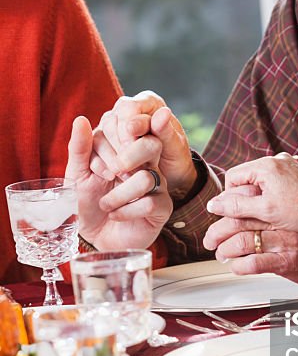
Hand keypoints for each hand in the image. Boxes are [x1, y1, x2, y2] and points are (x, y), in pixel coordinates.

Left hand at [67, 116, 171, 249]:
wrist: (94, 236)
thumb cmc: (87, 202)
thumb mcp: (77, 173)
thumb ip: (80, 147)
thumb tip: (81, 119)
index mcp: (126, 149)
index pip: (128, 131)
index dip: (107, 147)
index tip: (93, 168)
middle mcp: (146, 163)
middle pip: (151, 144)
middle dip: (123, 159)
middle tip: (106, 176)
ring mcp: (157, 184)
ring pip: (147, 177)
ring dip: (119, 194)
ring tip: (105, 204)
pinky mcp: (162, 207)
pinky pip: (150, 203)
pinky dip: (125, 211)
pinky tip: (115, 215)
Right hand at [90, 91, 195, 197]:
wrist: (168, 175)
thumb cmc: (175, 157)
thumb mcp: (176, 147)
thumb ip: (166, 131)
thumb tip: (163, 113)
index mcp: (148, 102)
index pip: (129, 108)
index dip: (128, 128)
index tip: (132, 146)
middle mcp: (126, 110)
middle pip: (111, 121)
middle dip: (119, 146)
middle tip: (130, 166)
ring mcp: (111, 125)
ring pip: (99, 135)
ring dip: (110, 157)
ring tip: (125, 174)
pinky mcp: (101, 142)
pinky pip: (91, 149)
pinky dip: (100, 163)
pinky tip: (111, 176)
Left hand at [204, 219, 297, 290]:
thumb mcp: (293, 222)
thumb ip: (271, 216)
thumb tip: (243, 213)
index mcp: (281, 210)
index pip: (246, 203)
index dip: (226, 210)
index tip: (217, 217)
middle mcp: (282, 224)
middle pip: (238, 221)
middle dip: (217, 231)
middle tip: (209, 240)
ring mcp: (285, 243)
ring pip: (243, 242)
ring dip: (225, 250)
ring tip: (221, 254)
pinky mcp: (287, 263)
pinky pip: (254, 264)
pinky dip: (239, 266)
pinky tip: (237, 267)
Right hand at [214, 153, 297, 235]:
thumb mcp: (265, 211)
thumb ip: (236, 206)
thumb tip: (213, 205)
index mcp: (267, 165)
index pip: (234, 177)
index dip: (231, 197)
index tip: (237, 212)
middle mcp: (279, 159)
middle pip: (249, 176)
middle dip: (248, 195)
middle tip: (255, 214)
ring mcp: (292, 163)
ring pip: (265, 178)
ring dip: (263, 194)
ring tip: (272, 211)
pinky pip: (281, 179)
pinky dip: (278, 191)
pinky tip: (286, 206)